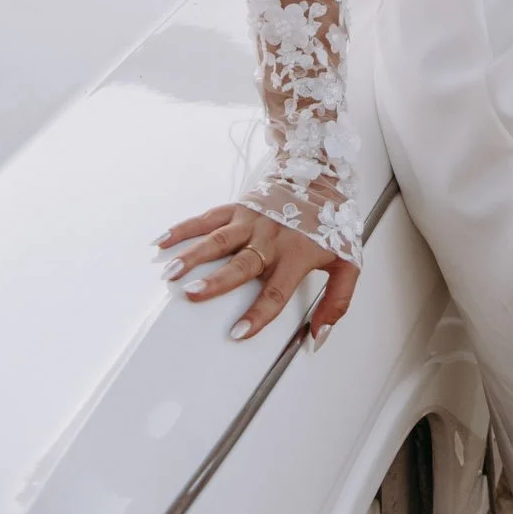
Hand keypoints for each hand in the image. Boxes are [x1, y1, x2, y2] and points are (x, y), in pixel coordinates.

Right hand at [155, 203, 359, 343]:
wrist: (321, 177)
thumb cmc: (332, 223)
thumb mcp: (348, 262)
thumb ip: (337, 301)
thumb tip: (319, 336)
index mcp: (295, 256)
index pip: (275, 292)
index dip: (258, 314)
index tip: (238, 333)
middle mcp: (270, 238)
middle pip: (240, 264)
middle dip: (215, 281)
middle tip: (191, 295)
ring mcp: (251, 221)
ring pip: (219, 239)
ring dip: (193, 255)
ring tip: (171, 271)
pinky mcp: (239, 207)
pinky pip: (208, 218)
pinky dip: (184, 228)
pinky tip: (164, 241)